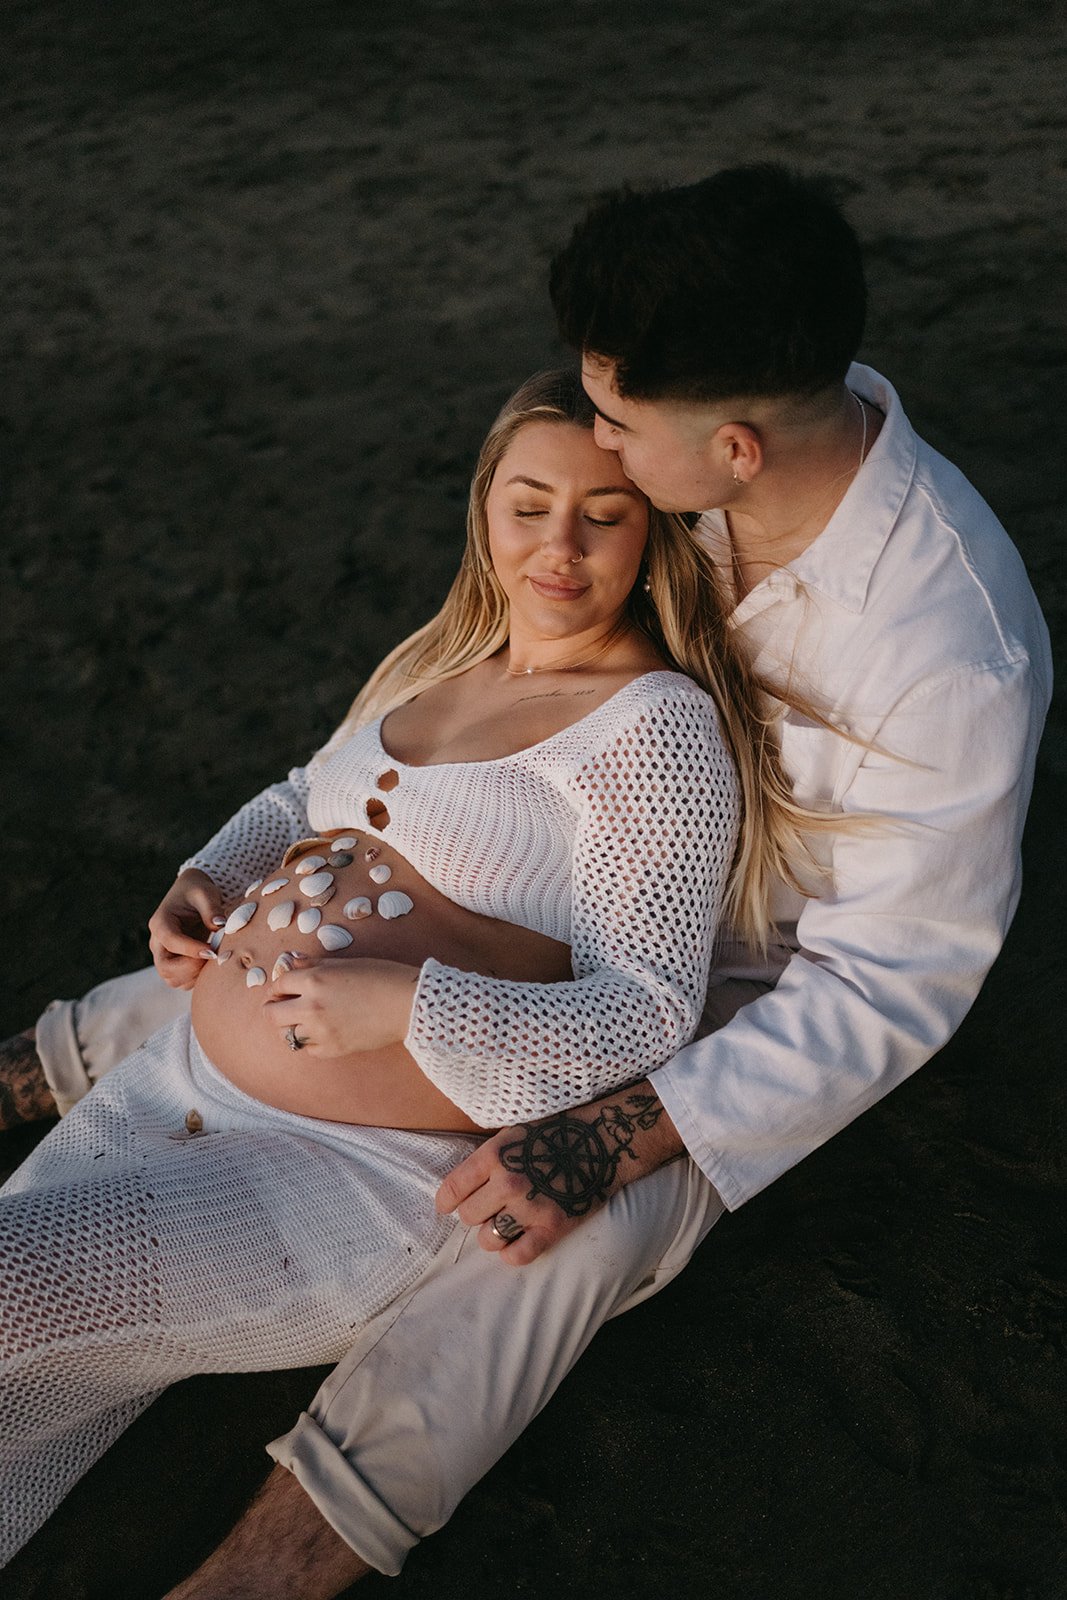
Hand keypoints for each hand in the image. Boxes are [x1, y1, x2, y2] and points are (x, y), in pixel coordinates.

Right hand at [148, 870, 224, 988]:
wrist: (192, 896)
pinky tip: (211, 964)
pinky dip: (195, 978)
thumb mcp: (205, 893)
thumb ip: (211, 909)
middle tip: (213, 958)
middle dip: (190, 968)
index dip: (190, 949)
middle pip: (164, 967)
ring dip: (193, 975)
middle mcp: (158, 942)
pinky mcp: (174, 964)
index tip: (212, 952)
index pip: (170, 941)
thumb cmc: (198, 892)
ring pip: (171, 978)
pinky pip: (181, 981)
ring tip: (214, 959)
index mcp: (161, 922)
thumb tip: (219, 926)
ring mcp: (164, 955)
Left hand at [264, 954, 419, 1056]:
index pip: (278, 984)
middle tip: (284, 1005)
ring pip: (286, 1035)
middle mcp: (311, 1007)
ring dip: (289, 1026)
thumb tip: (292, 963)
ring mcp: (321, 1032)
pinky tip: (321, 1032)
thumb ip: (314, 965)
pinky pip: (307, 1050)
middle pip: (271, 1014)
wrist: (408, 1004)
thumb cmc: (382, 977)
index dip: (280, 985)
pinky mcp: (333, 1049)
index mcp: (314, 980)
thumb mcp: (347, 962)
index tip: (286, 987)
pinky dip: (309, 1042)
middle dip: (274, 1008)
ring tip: (302, 1020)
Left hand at [435, 1083, 681, 1265]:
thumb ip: (486, 1161)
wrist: (601, 1142)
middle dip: (475, 1214)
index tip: (449, 1205)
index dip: (447, 1201)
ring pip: (488, 1239)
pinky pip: (517, 1256)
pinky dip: (513, 1253)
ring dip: (493, 1235)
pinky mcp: (552, 1228)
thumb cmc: (554, 1135)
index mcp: (494, 1155)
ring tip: (505, 1224)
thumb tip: (458, 1190)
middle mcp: (508, 1182)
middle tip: (490, 1208)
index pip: (452, 1189)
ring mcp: (530, 1208)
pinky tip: (518, 1240)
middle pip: (468, 1216)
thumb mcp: (513, 1136)